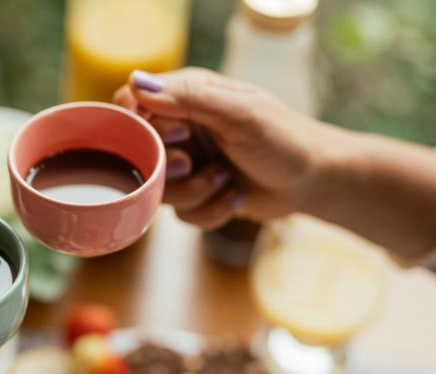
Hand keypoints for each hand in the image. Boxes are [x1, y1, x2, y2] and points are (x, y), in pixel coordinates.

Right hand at [113, 68, 336, 228]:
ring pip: (158, 189)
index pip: (132, 102)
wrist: (315, 182)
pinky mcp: (195, 195)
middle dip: (168, 166)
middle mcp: (181, 127)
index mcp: (186, 95)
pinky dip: (209, 210)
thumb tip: (137, 84)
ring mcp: (186, 163)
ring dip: (194, 192)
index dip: (138, 123)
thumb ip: (189, 98)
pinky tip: (234, 197)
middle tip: (192, 163)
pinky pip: (180, 214)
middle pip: (138, 152)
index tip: (168, 135)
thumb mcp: (239, 114)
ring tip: (225, 180)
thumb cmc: (285, 139)